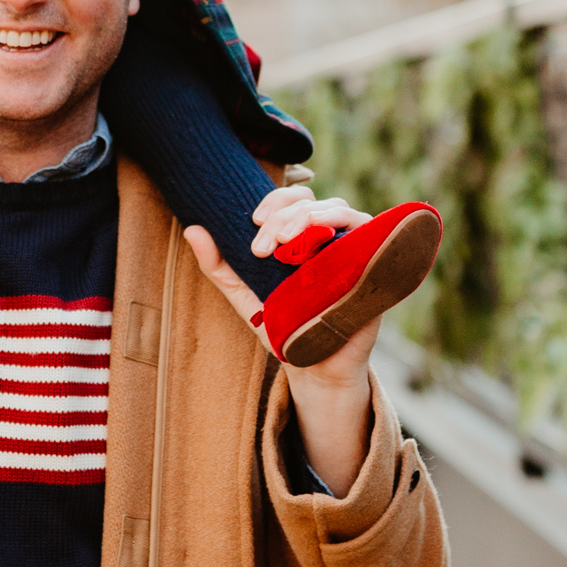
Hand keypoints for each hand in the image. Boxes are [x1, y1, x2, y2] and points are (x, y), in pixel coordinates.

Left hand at [183, 196, 377, 496]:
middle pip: (312, 200)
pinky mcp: (373, 264)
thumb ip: (219, 266)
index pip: (293, 197)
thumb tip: (192, 228)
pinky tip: (323, 241)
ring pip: (339, 208)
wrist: (313, 368)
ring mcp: (354, 248)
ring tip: (284, 243)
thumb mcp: (244, 296)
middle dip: (283, 216)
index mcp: (301, 237)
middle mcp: (330, 237)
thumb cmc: (283, 329)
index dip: (275, 200)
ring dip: (308, 217)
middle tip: (262, 247)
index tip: (254, 223)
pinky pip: (368, 230)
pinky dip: (345, 225)